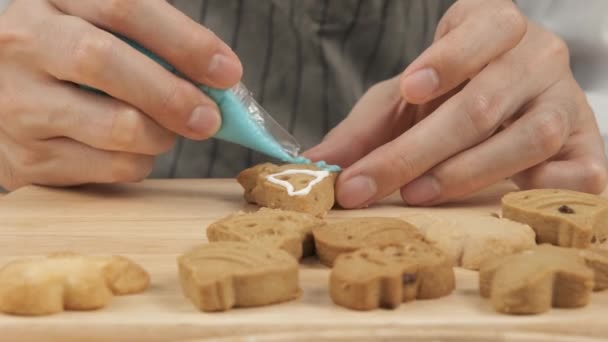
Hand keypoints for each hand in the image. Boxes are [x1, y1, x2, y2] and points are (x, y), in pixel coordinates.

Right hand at [0, 0, 241, 189]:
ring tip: (167, 131)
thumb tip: (219, 82)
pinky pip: (110, 167)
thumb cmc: (71, 64)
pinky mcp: (28, 158)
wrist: (6, 104)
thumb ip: (152, 45)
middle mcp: (24, 43)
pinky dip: (140, 162)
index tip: (227, 71)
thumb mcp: (100, 31)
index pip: (122, 6)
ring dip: (161, 136)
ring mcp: (19, 103)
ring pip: (115, 125)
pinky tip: (133, 150)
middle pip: (104, 61)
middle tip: (210, 118)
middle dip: (172, 95)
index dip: (183, 41)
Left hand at [305, 0, 606, 207]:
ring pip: (527, 137)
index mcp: (494, 25)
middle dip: (419, 149)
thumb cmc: (452, 94)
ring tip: (416, 194)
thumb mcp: (402, 101)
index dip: (447, 59)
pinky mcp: (587, 145)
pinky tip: (505, 201)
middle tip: (368, 182)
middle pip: (482, 104)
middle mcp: (537, 56)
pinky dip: (542, 188)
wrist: (517, 101)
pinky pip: (578, 170)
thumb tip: (313, 166)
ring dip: (465, 173)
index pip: (480, 31)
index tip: (410, 88)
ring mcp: (566, 100)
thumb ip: (362, 130)